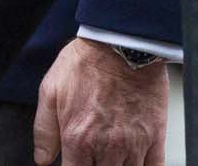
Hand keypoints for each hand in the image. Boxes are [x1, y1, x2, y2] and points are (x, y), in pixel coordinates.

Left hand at [31, 38, 166, 165]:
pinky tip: (135, 162)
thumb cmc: (85, 62)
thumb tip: (42, 158)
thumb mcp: (50, 91)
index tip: (74, 164)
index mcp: (78, 138)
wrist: (121, 44)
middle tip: (93, 156)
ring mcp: (134, 145)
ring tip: (111, 157)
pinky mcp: (156, 138)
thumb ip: (44, 130)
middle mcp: (107, 147)